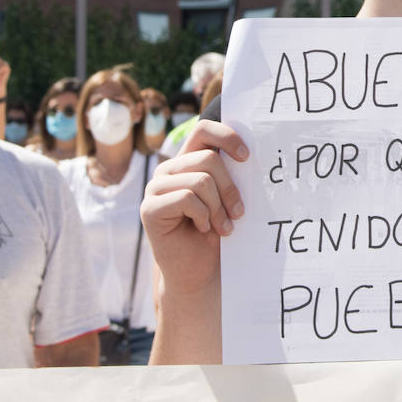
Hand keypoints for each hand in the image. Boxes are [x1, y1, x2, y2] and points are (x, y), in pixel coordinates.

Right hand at [140, 120, 247, 297]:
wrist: (199, 271)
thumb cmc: (217, 231)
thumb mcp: (227, 197)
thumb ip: (230, 173)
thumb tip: (252, 153)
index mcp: (188, 160)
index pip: (204, 130)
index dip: (227, 136)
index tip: (247, 157)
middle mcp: (168, 169)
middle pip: (209, 158)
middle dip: (230, 188)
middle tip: (239, 213)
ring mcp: (155, 188)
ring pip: (201, 180)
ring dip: (219, 207)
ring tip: (223, 227)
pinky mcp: (149, 208)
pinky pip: (187, 199)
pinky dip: (203, 216)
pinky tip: (202, 229)